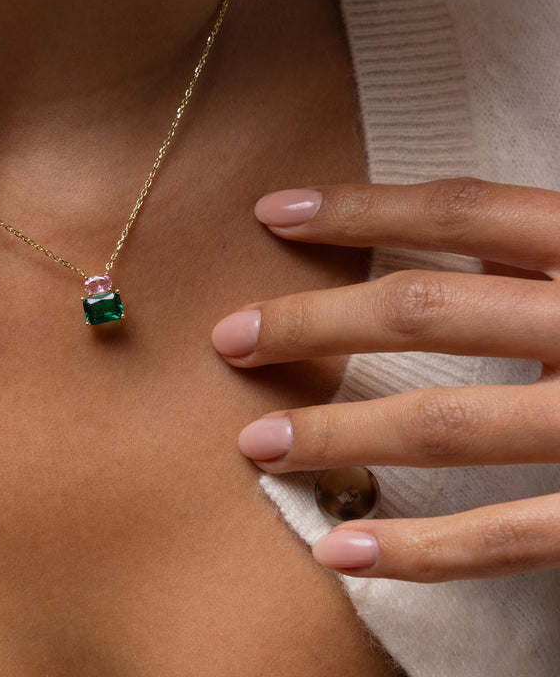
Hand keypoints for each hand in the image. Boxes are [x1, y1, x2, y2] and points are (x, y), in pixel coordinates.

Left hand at [211, 178, 559, 582]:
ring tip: (255, 444)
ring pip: (448, 422)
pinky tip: (336, 549)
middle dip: (313, 321)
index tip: (273, 212)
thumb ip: (545, 245)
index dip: (362, 206)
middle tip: (228, 336)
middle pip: (427, 310)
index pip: (464, 208)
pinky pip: (512, 537)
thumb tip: (445, 237)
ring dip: (338, 432)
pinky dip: (420, 549)